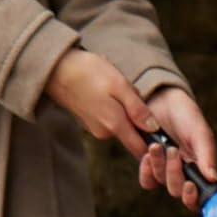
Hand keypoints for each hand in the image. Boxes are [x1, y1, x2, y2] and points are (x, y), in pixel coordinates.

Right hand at [44, 47, 161, 161]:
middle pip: (134, 133)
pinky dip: (113, 104)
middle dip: (139, 116)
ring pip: (122, 122)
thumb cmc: (88, 72)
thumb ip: (138, 109)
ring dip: (126, 107)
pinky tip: (103, 88)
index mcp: (115, 126)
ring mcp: (96, 128)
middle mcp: (105, 133)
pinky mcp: (89, 121)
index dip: (154, 145)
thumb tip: (154, 129)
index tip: (162, 132)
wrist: (54, 68)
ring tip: (114, 85)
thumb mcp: (119, 85)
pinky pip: (110, 116)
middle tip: (133, 92)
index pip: (141, 149)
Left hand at [139, 87, 216, 213]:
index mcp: (200, 169)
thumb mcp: (200, 132)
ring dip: (160, 165)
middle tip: (173, 150)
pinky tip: (148, 154)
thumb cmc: (186, 115)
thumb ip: (207, 155)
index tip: (190, 186)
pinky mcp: (148, 165)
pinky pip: (147, 181)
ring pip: (162, 183)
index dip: (194, 199)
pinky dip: (146, 171)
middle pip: (177, 191)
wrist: (162, 98)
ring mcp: (165, 171)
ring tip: (158, 144)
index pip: (199, 197)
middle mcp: (184, 174)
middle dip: (174, 174)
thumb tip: (214, 179)